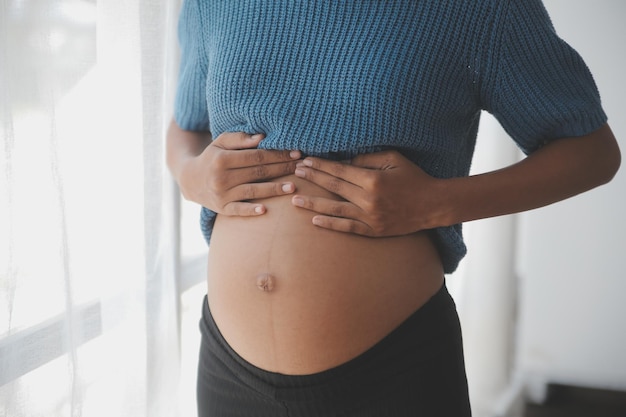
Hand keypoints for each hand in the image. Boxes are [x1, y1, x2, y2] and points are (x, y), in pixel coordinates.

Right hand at [179, 132, 301, 215]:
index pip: (256, 156)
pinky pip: (239, 210)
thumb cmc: (213, 157)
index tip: (296, 153)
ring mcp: (222, 195)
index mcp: (222, 159)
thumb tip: (262, 138)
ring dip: (274, 189)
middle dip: (282, 169)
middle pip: (258, 172)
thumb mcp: (221, 142)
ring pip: (253, 191)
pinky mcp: (222, 209)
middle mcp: (221, 178)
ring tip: (293, 186)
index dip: (277, 154)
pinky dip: (251, 211)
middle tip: (301, 167)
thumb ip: (240, 139)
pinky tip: (265, 210)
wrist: (190, 180)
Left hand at [291, 150, 443, 235]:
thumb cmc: (413, 177)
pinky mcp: (373, 231)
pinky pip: (347, 227)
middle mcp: (369, 199)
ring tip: (295, 199)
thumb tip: (343, 162)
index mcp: (373, 179)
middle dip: (313, 178)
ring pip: (335, 209)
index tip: (306, 161)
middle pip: (334, 187)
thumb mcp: (393, 159)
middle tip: (295, 173)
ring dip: (313, 203)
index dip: (320, 165)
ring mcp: (370, 217)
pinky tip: (314, 220)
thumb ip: (366, 159)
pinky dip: (330, 224)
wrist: (432, 205)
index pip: (339, 171)